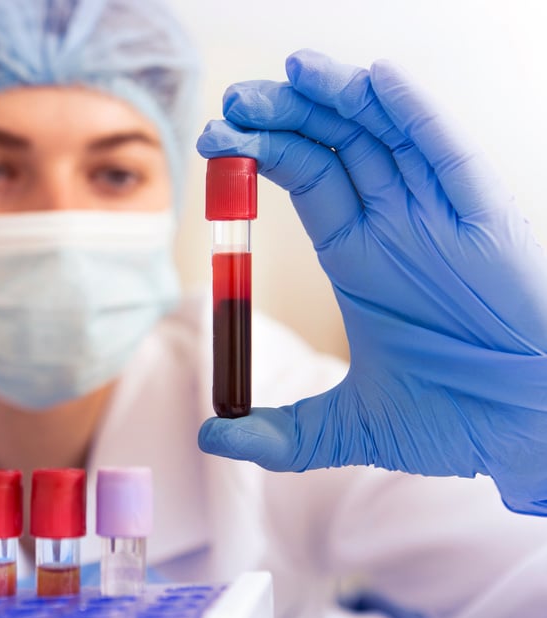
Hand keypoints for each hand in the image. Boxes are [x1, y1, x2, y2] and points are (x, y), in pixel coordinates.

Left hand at [196, 49, 546, 514]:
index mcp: (358, 257)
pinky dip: (411, 115)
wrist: (521, 433)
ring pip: (383, 135)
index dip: (261, 154)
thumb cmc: (448, 422)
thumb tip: (210, 438)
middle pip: (334, 145)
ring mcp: (437, 217)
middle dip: (286, 115)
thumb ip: (280, 435)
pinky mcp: (483, 221)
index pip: (304, 179)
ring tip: (292, 71)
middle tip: (237, 99)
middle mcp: (394, 225)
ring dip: (338, 98)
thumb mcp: (347, 428)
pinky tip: (374, 83)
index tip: (215, 140)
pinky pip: (446, 154)